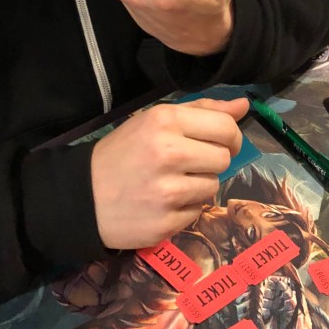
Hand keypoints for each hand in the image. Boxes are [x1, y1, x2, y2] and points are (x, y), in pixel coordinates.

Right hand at [91, 97, 248, 248]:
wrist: (84, 196)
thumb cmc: (124, 152)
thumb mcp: (155, 120)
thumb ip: (201, 110)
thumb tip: (244, 106)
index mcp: (165, 121)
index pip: (225, 127)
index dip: (231, 136)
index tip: (222, 142)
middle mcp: (168, 153)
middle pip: (223, 158)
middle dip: (212, 161)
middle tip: (190, 162)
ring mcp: (167, 191)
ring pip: (213, 186)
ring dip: (199, 185)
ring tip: (173, 182)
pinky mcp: (166, 222)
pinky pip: (197, 212)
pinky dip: (186, 207)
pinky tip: (164, 201)